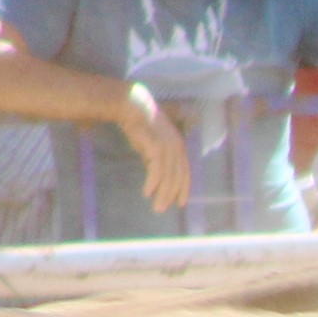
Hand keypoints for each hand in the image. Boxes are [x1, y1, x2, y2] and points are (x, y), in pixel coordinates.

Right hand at [114, 82, 190, 212]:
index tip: (180, 203)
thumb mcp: (152, 144)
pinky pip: (157, 170)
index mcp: (179, 147)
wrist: (133, 107)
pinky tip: (147, 193)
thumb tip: (156, 176)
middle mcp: (177, 148)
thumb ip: (156, 158)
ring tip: (157, 207)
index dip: (183, 188)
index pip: (184, 172)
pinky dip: (153, 183)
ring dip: (163, 194)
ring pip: (168, 176)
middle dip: (172, 195)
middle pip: (177, 177)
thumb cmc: (141, 125)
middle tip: (163, 209)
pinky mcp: (156, 147)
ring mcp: (168, 147)